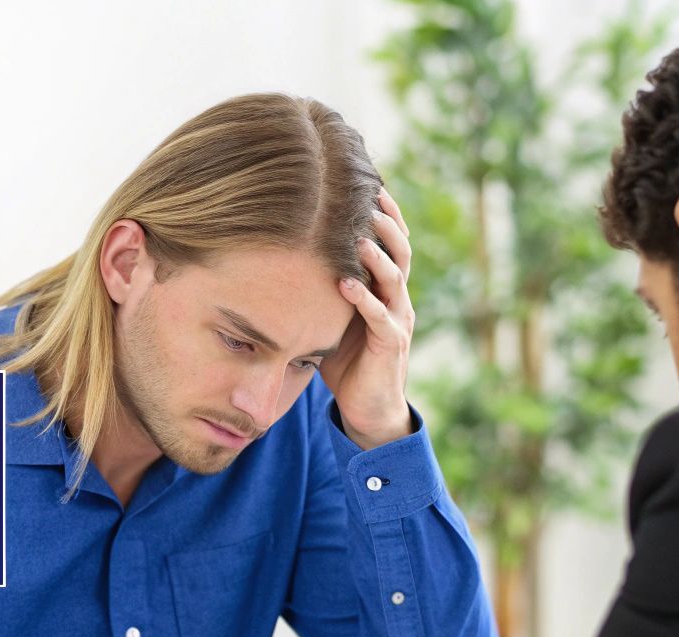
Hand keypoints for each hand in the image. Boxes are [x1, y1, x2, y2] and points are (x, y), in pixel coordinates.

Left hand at [323, 187, 417, 449]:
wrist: (367, 409)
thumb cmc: (345, 361)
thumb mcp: (331, 317)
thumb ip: (319, 289)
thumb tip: (277, 258)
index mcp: (384, 289)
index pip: (391, 242)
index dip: (383, 214)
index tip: (366, 184)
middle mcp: (396, 299)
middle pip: (400, 251)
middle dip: (385, 223)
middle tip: (369, 195)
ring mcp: (397, 321)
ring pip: (394, 279)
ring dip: (377, 256)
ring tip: (360, 235)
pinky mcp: (390, 346)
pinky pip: (380, 318)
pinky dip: (363, 300)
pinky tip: (346, 284)